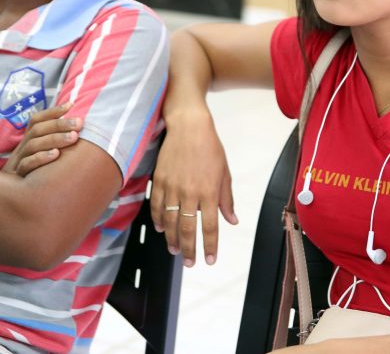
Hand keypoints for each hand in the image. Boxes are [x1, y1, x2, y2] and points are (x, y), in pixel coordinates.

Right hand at [1, 103, 81, 176]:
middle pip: (38, 130)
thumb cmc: (30, 176)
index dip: (52, 111)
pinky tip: (55, 155)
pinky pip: (26, 164)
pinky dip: (41, 158)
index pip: (36, 120)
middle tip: (79, 123)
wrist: (5, 198)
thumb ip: (51, 145)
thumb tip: (75, 131)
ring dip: (55, 139)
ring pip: (33, 145)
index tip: (71, 105)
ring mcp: (18, 162)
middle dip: (60, 124)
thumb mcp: (37, 158)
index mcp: (27, 141)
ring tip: (73, 137)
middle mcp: (22, 148)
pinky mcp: (16, 176)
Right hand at [149, 105, 236, 266]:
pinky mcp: (160, 180)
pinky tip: (161, 228)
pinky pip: (157, 206)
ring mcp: (172, 187)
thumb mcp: (224, 173)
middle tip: (189, 262)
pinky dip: (159, 219)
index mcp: (209, 192)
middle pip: (188, 229)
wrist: (188, 126)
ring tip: (174, 250)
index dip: (210, 246)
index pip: (210, 227)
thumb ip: (226, 199)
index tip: (210, 259)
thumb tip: (232, 220)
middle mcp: (190, 192)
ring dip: (172, 239)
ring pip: (171, 221)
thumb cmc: (209, 147)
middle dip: (188, 249)